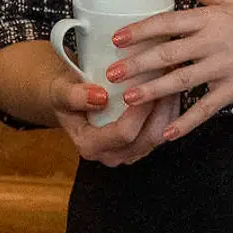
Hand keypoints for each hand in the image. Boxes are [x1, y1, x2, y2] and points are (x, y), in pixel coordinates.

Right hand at [47, 73, 179, 166]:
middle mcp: (110, 155)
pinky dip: (169, 112)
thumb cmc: (64, 92)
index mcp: (89, 146)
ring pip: (158, 136)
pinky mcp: (139, 146)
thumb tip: (98, 97)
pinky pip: (161, 132)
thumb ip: (74, 95)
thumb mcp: (60, 90)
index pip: (124, 133)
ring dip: (169, 109)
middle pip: (147, 138)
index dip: (139, 110)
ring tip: (172, 80)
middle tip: (167, 78)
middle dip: (161, 108)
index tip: (147, 84)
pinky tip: (170, 90)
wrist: (68, 97)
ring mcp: (127, 153)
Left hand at [107, 0, 232, 140]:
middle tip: (112, 74)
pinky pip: (207, 108)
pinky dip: (187, 121)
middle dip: (137, 65)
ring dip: (154, 91)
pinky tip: (167, 132)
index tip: (117, 39)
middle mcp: (214, 42)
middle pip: (168, 54)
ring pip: (182, 81)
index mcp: (210, 18)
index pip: (167, 23)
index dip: (141, 31)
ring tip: (129, 99)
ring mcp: (225, 68)